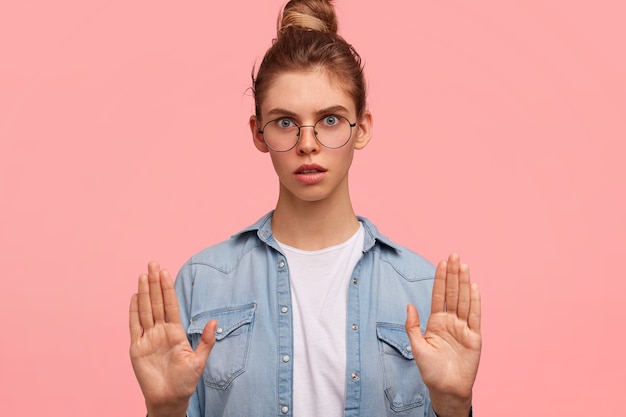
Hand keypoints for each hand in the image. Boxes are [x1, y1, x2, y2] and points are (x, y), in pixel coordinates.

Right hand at [129, 261, 216, 416]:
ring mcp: (148, 338)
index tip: (166, 271)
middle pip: (156, 302)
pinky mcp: (137, 347)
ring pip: (145, 310)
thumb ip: (206, 341)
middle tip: (153, 264)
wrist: (169, 399)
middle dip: (154, 283)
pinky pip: (134, 325)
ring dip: (144, 292)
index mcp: (176, 332)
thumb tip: (215, 321)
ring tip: (143, 275)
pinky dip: (133, 311)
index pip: (171, 305)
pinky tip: (134, 296)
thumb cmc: (185, 382)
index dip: (167, 288)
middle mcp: (161, 331)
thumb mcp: (199, 361)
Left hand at [405, 253, 480, 416]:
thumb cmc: (430, 370)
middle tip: (454, 255)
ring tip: (464, 265)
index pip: (439, 295)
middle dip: (453, 274)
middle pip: (452, 293)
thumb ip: (412, 326)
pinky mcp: (474, 337)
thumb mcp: (417, 347)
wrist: (446, 388)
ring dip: (464, 283)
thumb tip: (409, 305)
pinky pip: (474, 316)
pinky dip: (474, 301)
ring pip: (463, 301)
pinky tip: (473, 286)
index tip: (442, 262)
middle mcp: (450, 321)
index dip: (440, 279)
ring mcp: (463, 328)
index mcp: (436, 322)